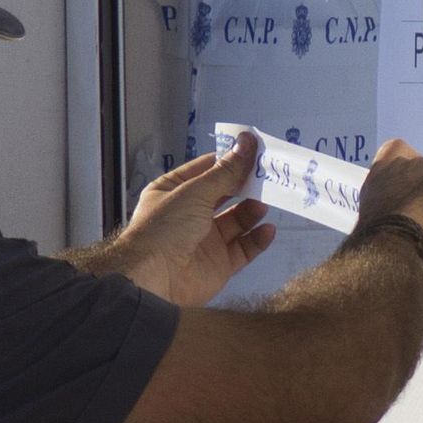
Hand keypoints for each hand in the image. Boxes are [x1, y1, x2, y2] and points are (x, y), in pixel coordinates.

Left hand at [115, 134, 275, 305]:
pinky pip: (243, 249)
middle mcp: (190, 214)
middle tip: (267, 174)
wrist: (154, 279)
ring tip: (265, 201)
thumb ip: (225, 172)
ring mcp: (205, 240)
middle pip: (224, 195)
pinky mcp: (219, 264)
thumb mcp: (195, 192)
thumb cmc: (166, 227)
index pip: (206, 170)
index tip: (254, 150)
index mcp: (174, 192)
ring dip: (252, 210)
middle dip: (244, 184)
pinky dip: (257, 239)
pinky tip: (268, 229)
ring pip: (236, 221)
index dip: (229, 160)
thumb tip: (246, 142)